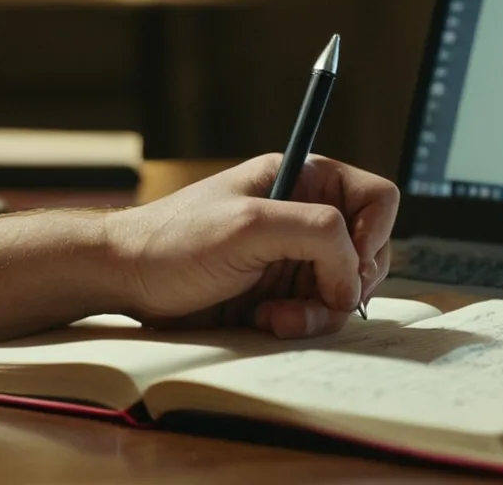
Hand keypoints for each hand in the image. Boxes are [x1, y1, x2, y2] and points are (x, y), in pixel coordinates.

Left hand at [105, 153, 397, 338]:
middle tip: (322, 297)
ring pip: (345, 289)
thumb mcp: (249, 224)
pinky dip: (301, 324)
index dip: (375, 233)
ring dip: (319, 311)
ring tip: (275, 317)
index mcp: (302, 179)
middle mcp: (303, 215)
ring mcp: (293, 257)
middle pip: (369, 250)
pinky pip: (317, 313)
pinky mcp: (280, 293)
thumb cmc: (176, 239)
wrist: (126, 279)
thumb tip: (353, 269)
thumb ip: (316, 231)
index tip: (352, 263)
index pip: (375, 198)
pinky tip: (265, 321)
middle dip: (347, 281)